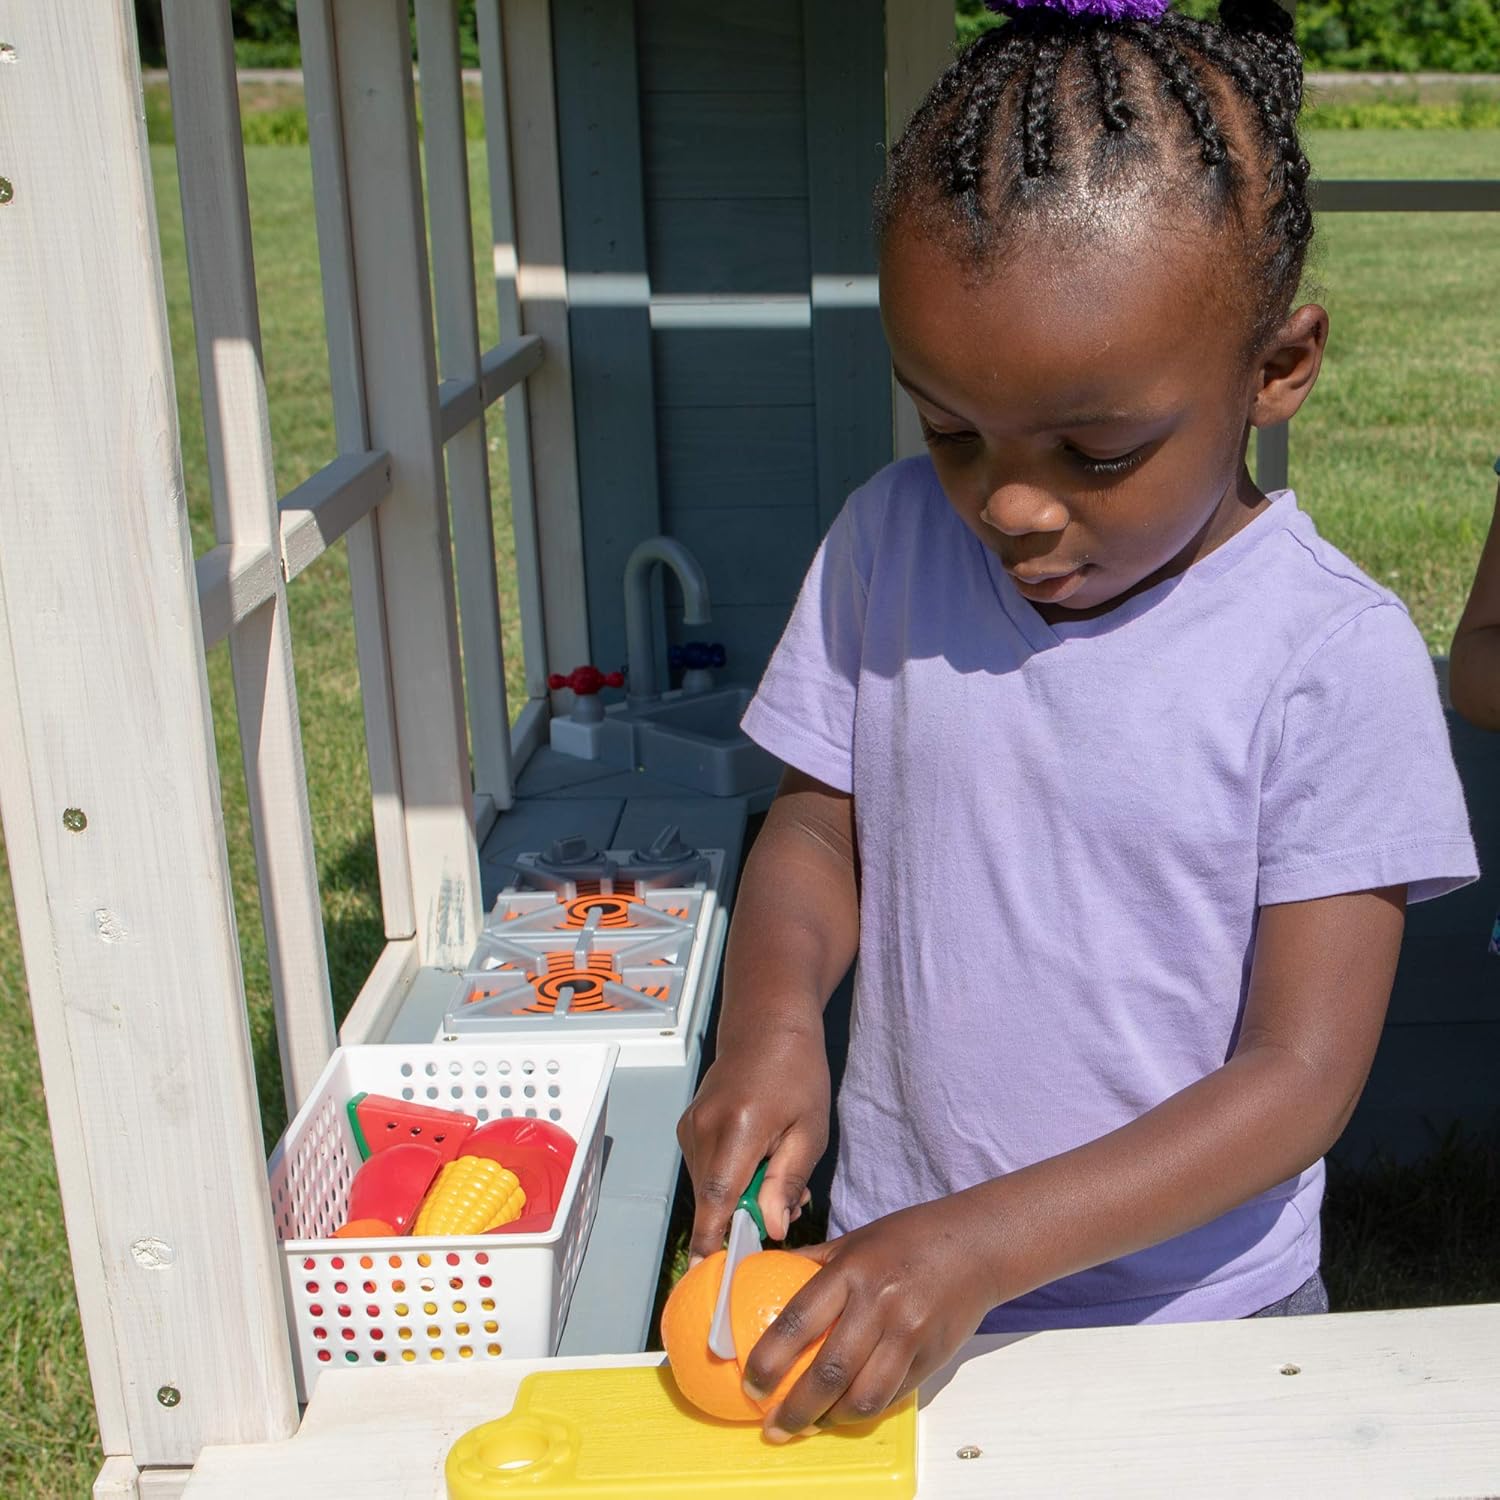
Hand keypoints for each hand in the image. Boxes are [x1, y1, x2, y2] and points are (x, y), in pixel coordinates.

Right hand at [676, 1019, 828, 1258]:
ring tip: (776, 1172)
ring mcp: (689, 1126)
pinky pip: (704, 1169)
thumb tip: (772, 1228)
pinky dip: (727, 1177)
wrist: (766, 1024)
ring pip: (707, 1187)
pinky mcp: (687, 1127)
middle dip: (742, 1217)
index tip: (711, 1277)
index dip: (713, 1242)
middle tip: (786, 1207)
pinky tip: (756, 1160)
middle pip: (711, 1199)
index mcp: (738, 1128)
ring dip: (737, 1196)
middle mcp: (703, 1128)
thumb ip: (788, 1180)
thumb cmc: (797, 1071)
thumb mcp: (810, 1128)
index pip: (717, 1199)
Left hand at [740, 1194, 1000, 1440]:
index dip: (769, 1359)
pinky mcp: (930, 1358)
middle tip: (773, 1426)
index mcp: (851, 1270)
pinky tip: (845, 1412)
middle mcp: (879, 1304)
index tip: (750, 1383)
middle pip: (829, 1372)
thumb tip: (761, 1273)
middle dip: (795, 1409)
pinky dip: (864, 1411)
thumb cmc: (908, 1239)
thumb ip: (812, 1262)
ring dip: (830, 1420)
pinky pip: (891, 1396)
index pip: (799, 1320)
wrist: (975, 1247)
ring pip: (863, 1397)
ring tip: (809, 1424)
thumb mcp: (854, 1239)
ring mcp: (908, 1335)